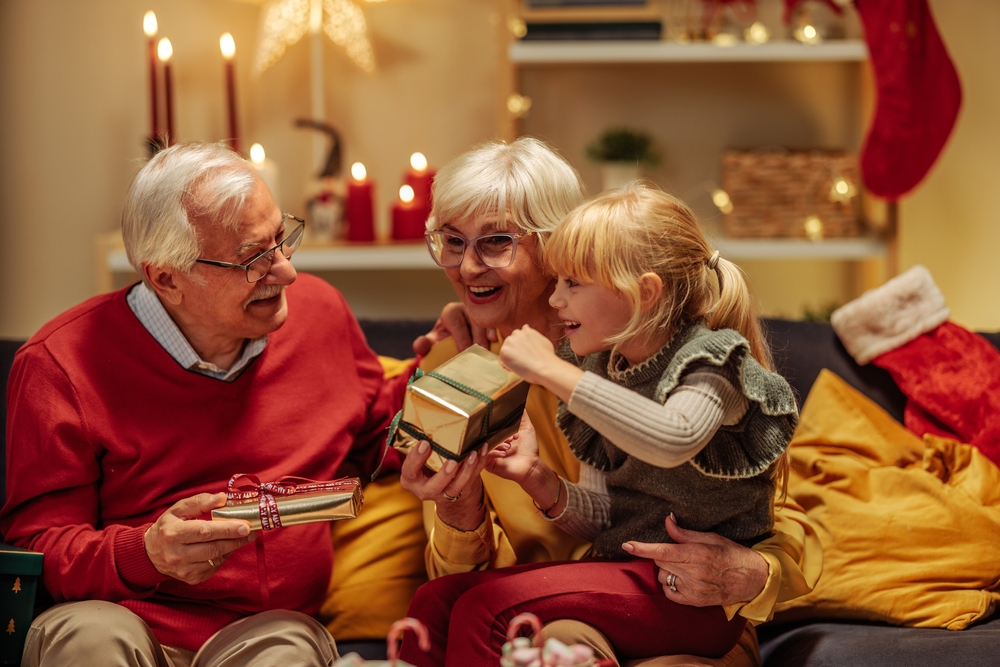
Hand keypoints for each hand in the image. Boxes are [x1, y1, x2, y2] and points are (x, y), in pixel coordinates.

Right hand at [144, 492, 256, 584]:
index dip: (227, 529)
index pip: (205, 532)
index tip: (245, 525)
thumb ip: (200, 502)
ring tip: (241, 536)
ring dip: (232, 547)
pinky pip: (214, 567)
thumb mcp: (178, 509)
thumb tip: (222, 498)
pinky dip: (223, 556)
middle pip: (214, 548)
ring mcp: (184, 570)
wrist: (151, 553)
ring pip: (216, 559)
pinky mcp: (191, 579)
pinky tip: (225, 547)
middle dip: (236, 539)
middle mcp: (177, 555)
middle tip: (251, 531)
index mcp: (173, 534)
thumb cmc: (168, 527)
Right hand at [399, 440, 488, 531]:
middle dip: (444, 474)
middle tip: (452, 462)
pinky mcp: (461, 490)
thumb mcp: (416, 457)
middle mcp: (426, 488)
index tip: (424, 443)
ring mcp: (443, 493)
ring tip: (473, 455)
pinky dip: (478, 465)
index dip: (416, 458)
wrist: (440, 485)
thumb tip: (421, 415)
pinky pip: (471, 479)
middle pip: (434, 486)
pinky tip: (482, 451)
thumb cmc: (425, 463)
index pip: (409, 470)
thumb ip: (418, 444)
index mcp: (411, 478)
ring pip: (455, 487)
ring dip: (466, 471)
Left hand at [413, 302, 495, 355]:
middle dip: (477, 336)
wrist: (459, 343)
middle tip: (479, 351)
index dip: (460, 336)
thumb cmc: (446, 342)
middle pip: (474, 319)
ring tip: (490, 348)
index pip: (455, 320)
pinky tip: (500, 341)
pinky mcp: (496, 318)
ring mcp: (484, 311)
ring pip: (487, 319)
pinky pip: (499, 322)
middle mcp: (468, 308)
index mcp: (451, 312)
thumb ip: (423, 344)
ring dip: (489, 333)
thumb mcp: (433, 343)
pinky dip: (500, 331)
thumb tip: (420, 346)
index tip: (464, 350)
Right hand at [485, 412, 541, 485]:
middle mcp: (490, 441)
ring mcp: (487, 452)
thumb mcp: (526, 426)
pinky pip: (483, 455)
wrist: (531, 466)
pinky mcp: (487, 463)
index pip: (488, 422)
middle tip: (509, 436)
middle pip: (484, 432)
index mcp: (496, 432)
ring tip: (509, 445)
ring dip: (496, 443)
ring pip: (483, 443)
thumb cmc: (529, 448)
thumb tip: (518, 397)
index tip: (507, 425)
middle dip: (496, 433)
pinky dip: (494, 452)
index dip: (497, 422)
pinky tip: (504, 453)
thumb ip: (521, 413)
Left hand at [499, 326, 583, 401]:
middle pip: (511, 341)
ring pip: (506, 350)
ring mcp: (509, 342)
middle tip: (523, 359)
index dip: (521, 344)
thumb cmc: (547, 358)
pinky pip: (502, 361)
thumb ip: (534, 335)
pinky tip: (518, 368)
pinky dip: (508, 366)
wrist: (545, 367)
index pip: (519, 334)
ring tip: (522, 365)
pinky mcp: (504, 351)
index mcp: (526, 330)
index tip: (525, 352)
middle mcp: (517, 333)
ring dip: (510, 357)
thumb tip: (527, 328)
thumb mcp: (544, 341)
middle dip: (515, 349)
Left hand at [621, 513, 768, 606]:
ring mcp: (693, 590)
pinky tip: (683, 579)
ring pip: (663, 577)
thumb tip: (667, 520)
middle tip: (680, 553)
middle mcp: (694, 573)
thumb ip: (685, 533)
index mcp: (698, 554)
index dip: (643, 548)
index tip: (627, 545)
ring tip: (685, 566)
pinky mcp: (694, 602)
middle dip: (663, 555)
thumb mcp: (710, 538)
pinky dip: (670, 584)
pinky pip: (669, 592)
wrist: (751, 580)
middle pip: (661, 563)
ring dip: (667, 570)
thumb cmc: (732, 555)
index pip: (663, 552)